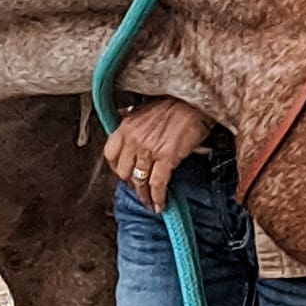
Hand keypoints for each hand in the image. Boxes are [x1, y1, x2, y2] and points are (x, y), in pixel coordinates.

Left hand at [103, 98, 212, 212]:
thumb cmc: (173, 103)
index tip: (123, 174)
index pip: (110, 155)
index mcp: (126, 127)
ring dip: (144, 196)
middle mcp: (134, 139)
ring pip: (140, 181)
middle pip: (122, 172)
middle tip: (138, 188)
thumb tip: (122, 118)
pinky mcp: (167, 157)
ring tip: (149, 201)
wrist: (195, 102)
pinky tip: (160, 204)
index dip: (116, 168)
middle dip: (130, 184)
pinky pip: (158, 184)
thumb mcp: (144, 107)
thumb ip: (130, 117)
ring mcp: (149, 150)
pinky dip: (158, 197)